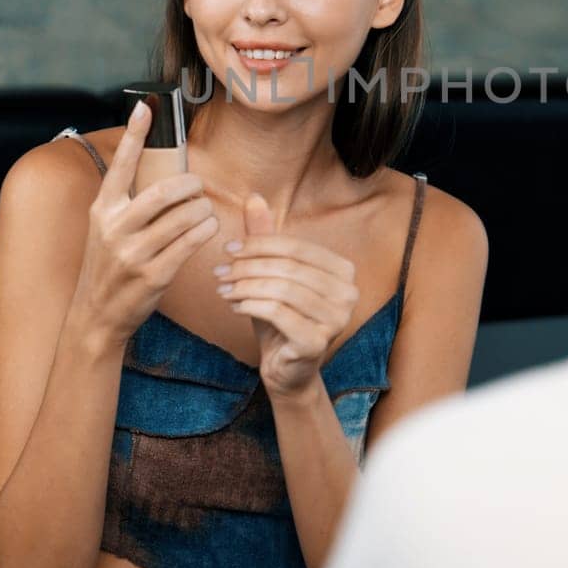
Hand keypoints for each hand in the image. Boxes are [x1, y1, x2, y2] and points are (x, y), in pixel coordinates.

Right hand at [66, 101, 218, 347]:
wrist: (97, 314)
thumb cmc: (108, 266)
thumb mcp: (106, 229)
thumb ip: (126, 203)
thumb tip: (158, 171)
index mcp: (102, 210)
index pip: (120, 165)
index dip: (134, 134)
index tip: (146, 107)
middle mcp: (115, 228)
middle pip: (164, 191)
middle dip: (191, 184)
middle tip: (199, 186)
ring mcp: (134, 253)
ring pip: (184, 217)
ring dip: (203, 210)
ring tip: (204, 211)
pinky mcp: (154, 275)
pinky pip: (192, 242)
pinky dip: (206, 230)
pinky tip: (207, 229)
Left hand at [215, 193, 359, 398]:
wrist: (287, 369)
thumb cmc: (281, 318)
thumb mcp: (271, 275)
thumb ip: (266, 238)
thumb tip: (254, 197)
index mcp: (343, 271)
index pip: (296, 247)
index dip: (259, 244)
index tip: (228, 249)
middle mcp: (348, 293)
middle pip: (289, 268)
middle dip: (248, 267)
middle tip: (219, 271)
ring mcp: (337, 320)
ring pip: (282, 289)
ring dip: (245, 286)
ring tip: (222, 288)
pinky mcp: (317, 342)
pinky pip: (278, 312)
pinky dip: (250, 305)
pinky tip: (234, 306)